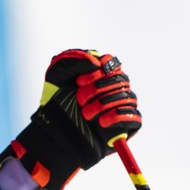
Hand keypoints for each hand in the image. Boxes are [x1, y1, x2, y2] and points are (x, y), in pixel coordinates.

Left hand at [5, 49, 141, 189]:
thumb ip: (73, 58)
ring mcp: (120, 106)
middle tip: (79, 99)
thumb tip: (96, 61)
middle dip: (98, 89)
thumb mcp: (57, 73)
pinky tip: (102, 122)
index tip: (79, 81)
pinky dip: (118, 117)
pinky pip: (135, 116)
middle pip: (122, 79)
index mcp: (100, 74)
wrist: (54, 132)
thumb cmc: (55, 102)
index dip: (99, 70)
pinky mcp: (125, 125)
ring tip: (86, 114)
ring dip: (104, 104)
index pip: (112, 63)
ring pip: (128, 97)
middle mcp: (112, 88)